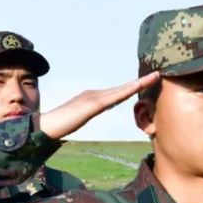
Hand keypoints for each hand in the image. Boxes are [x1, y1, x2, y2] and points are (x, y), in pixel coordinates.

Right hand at [39, 72, 158, 139]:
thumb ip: (81, 119)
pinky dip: (128, 90)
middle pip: (122, 88)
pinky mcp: (93, 104)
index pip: (116, 93)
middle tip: (156, 75)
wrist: (46, 127)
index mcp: (92, 99)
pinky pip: (115, 96)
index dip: (131, 88)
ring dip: (139, 83)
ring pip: (122, 90)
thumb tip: (83, 120)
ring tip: (155, 77)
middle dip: (139, 82)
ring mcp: (94, 98)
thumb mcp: (74, 123)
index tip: (144, 83)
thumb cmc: (56, 128)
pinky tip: (138, 86)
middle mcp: (94, 94)